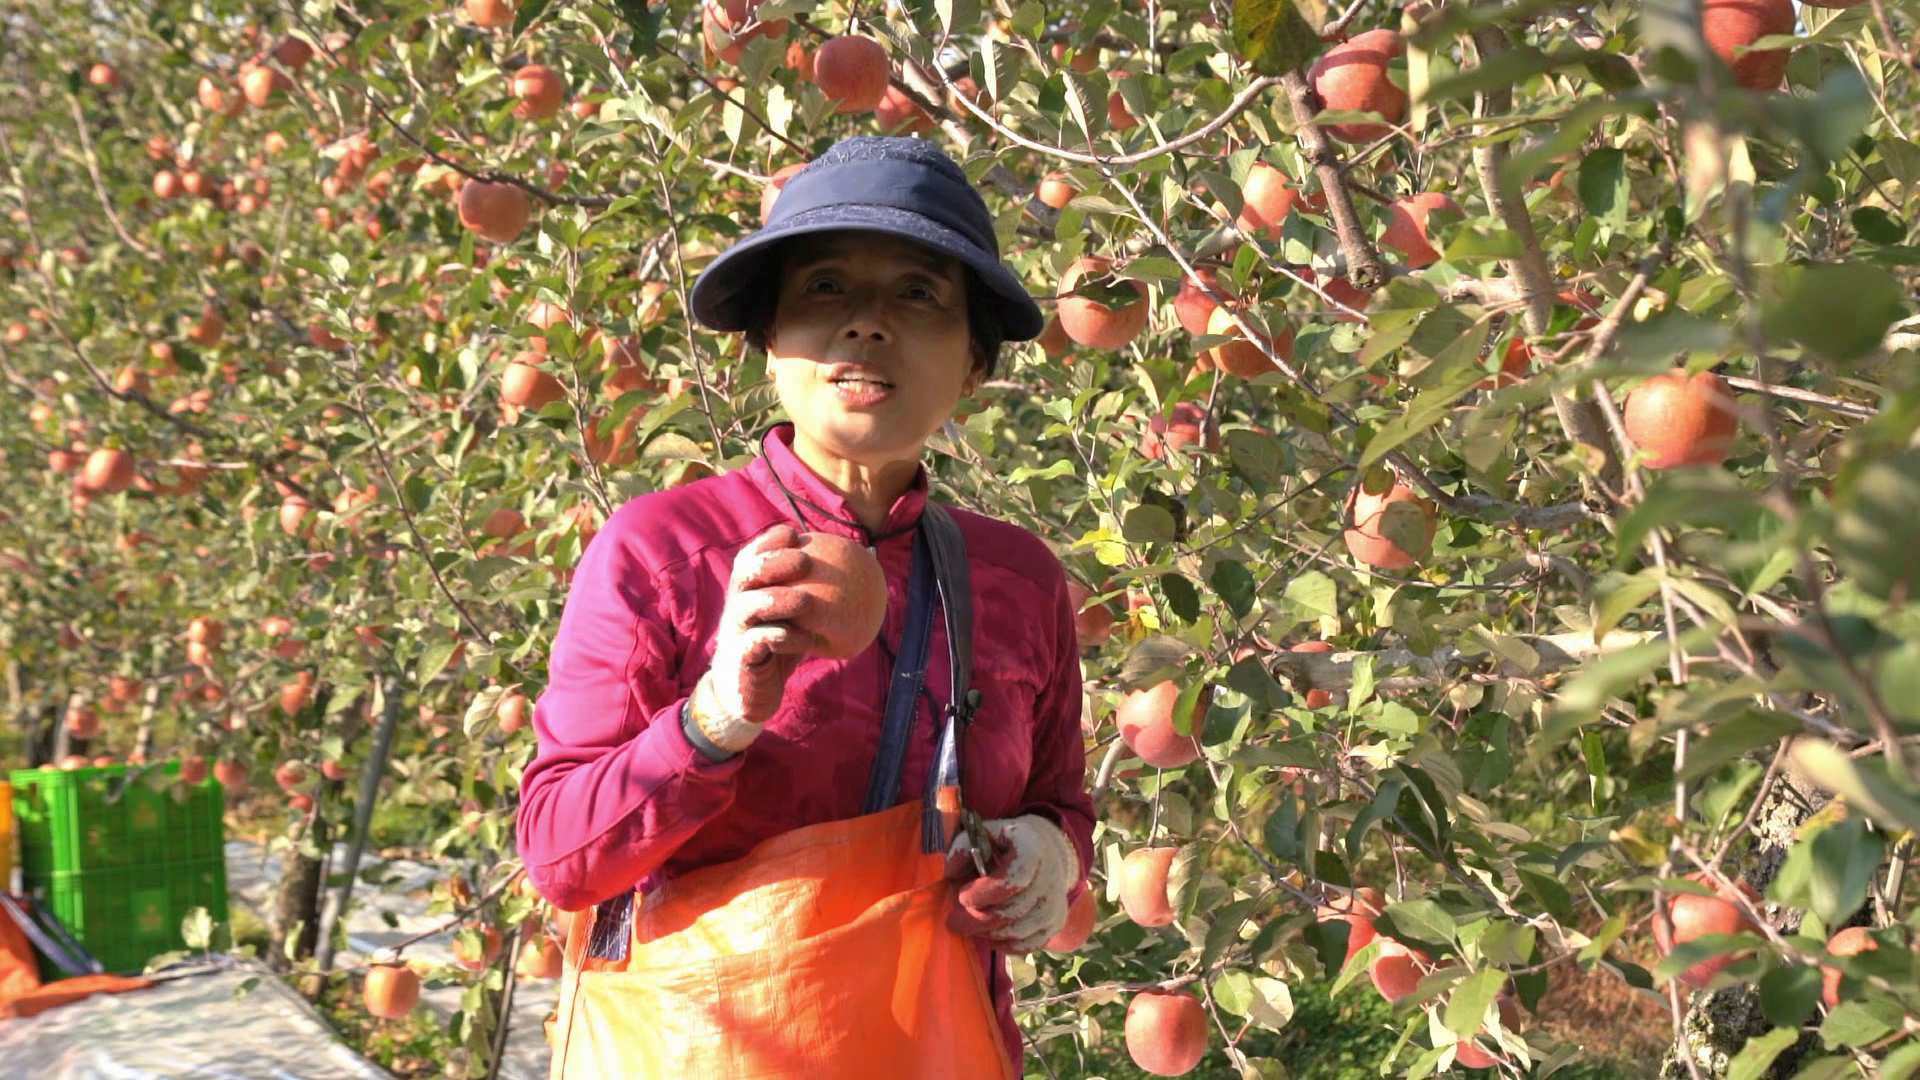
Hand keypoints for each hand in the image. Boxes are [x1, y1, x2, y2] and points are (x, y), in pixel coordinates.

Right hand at [687, 524, 814, 752]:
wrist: (750, 689)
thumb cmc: (779, 644)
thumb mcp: (799, 616)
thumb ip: (822, 589)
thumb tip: (870, 557)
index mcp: (749, 588)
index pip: (752, 556)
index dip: (769, 541)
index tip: (794, 534)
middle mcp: (737, 603)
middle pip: (745, 573)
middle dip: (772, 562)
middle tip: (805, 560)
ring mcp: (735, 630)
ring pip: (748, 607)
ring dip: (777, 600)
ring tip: (806, 600)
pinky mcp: (741, 657)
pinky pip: (757, 643)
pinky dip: (780, 639)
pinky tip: (801, 638)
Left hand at [943, 814, 1078, 952]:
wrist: (1044, 849)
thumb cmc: (1005, 844)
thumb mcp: (984, 834)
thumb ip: (963, 847)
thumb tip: (950, 872)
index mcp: (1032, 848)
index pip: (1012, 879)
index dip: (984, 893)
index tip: (961, 896)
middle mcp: (1050, 876)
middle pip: (1012, 911)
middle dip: (977, 920)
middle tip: (953, 922)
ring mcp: (1055, 902)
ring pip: (1018, 931)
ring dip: (988, 933)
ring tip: (969, 926)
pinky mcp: (1056, 921)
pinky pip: (1028, 944)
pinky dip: (1004, 945)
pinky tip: (988, 935)